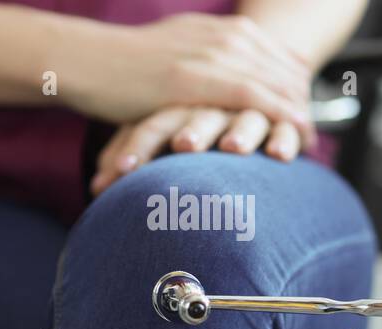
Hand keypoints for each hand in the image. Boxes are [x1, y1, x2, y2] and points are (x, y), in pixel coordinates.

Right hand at [56, 13, 314, 144]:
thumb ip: (208, 65)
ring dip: (297, 111)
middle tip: (316, 132)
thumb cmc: (124, 67)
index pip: (277, 57)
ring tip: (311, 139)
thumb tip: (227, 83)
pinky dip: (277, 115)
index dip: (297, 86)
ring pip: (274, 82)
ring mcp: (213, 55)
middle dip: (304, 101)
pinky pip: (251, 97)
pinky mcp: (197, 79)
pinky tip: (294, 135)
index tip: (308, 112)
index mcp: (224, 30)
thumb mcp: (178, 55)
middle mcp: (225, 37)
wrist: (86, 60)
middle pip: (283, 69)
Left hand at [90, 106, 301, 195]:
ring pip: (247, 117)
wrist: (242, 87)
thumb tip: (95, 189)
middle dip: (193, 131)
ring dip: (241, 131)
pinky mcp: (282, 119)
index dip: (138, 145)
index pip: (154, 123)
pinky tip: (280, 154)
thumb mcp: (160, 135)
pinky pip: (285, 126)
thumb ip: (128, 158)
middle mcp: (212, 107)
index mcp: (176, 109)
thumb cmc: (190, 124)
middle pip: (201, 116)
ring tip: (233, 147)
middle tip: (184, 146)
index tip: (122, 171)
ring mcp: (247, 112)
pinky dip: (285, 137)